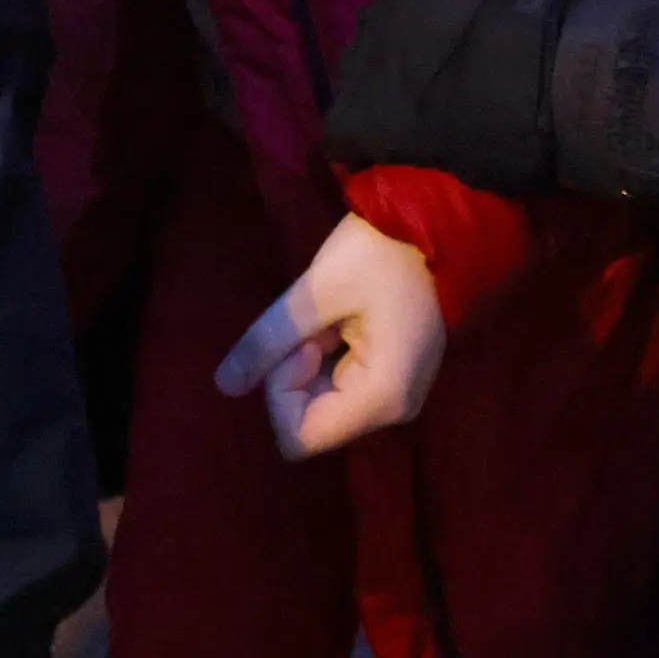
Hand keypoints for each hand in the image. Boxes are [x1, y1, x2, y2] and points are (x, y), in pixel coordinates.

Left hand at [214, 212, 447, 459]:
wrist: (434, 223)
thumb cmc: (380, 254)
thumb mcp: (316, 292)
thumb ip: (268, 340)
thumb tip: (224, 386)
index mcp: (382, 399)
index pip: (300, 436)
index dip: (282, 389)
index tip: (303, 337)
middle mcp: (395, 411)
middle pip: (312, 422)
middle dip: (297, 371)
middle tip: (318, 321)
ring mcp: (398, 398)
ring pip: (323, 404)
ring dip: (312, 361)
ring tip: (335, 316)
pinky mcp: (394, 381)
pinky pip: (342, 388)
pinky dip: (328, 358)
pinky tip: (345, 321)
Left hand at [323, 0, 612, 191]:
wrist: (561, 71)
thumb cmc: (561, 5)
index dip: (435, 14)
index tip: (463, 35)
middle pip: (383, 28)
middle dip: (407, 51)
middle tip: (449, 78)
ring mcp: (366, 58)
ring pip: (361, 75)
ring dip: (389, 94)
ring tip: (424, 122)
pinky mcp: (363, 116)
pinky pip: (345, 133)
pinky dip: (365, 146)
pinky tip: (390, 158)